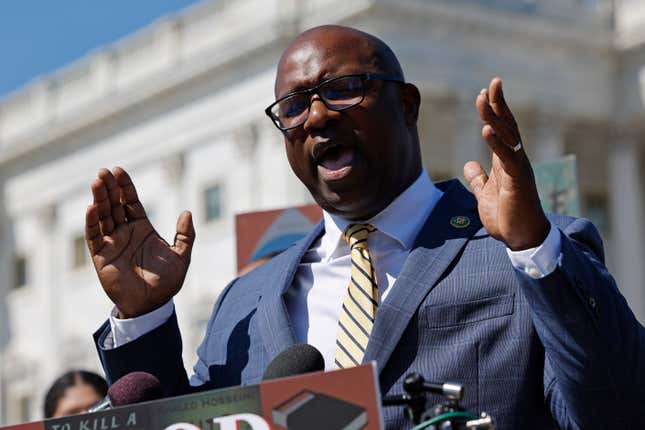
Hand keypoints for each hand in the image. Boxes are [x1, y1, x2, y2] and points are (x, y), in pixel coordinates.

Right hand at [85, 167, 194, 317]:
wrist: (152, 305)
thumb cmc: (166, 282)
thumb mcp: (181, 256)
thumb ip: (186, 235)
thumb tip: (187, 212)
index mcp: (142, 228)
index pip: (131, 201)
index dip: (125, 186)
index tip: (118, 170)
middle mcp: (125, 232)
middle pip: (114, 204)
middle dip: (109, 187)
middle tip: (103, 171)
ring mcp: (112, 243)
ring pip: (103, 216)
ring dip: (99, 199)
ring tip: (96, 181)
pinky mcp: (101, 256)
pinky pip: (94, 237)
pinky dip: (92, 223)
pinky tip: (91, 208)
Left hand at [464, 77, 549, 250]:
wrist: (521, 239)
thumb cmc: (508, 217)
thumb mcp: (485, 195)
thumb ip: (478, 179)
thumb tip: (469, 165)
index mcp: (506, 162)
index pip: (502, 129)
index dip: (494, 111)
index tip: (486, 92)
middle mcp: (515, 160)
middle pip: (507, 126)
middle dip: (498, 104)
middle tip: (492, 83)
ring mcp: (518, 169)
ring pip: (508, 136)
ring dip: (496, 116)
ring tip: (485, 98)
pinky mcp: (518, 181)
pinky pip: (508, 157)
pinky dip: (497, 143)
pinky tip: (487, 129)